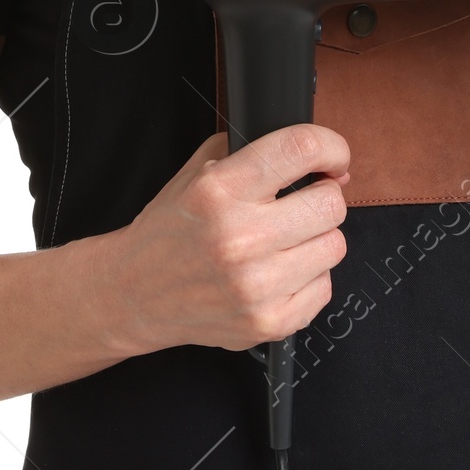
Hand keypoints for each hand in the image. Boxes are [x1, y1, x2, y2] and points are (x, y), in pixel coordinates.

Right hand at [95, 125, 350, 357]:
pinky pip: (324, 287)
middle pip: (330, 203)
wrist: (134, 293)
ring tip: (287, 240)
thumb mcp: (197, 171)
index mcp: (219, 190)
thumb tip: (315, 153)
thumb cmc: (171, 230)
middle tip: (301, 203)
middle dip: (323, 197)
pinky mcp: (268, 323)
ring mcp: (255, 287)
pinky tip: (280, 272)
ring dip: (317, 238)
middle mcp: (239, 238)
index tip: (333, 156)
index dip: (330, 146)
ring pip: (334, 245)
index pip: (300, 149)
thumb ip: (249, 150)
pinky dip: (309, 277)